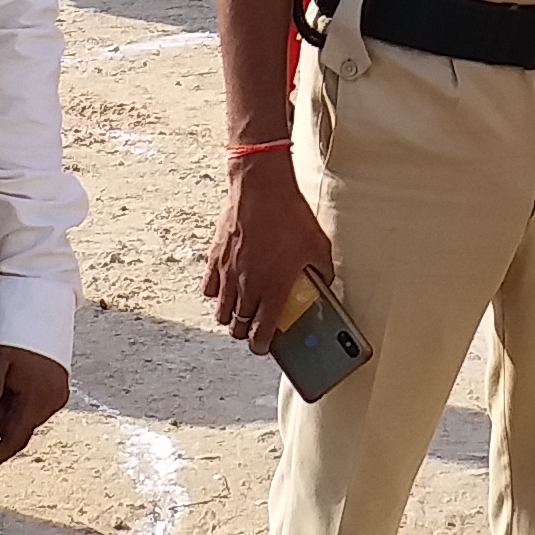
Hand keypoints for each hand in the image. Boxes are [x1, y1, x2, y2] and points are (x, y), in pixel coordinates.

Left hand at [0, 345, 67, 474]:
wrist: (40, 314)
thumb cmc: (13, 335)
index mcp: (36, 397)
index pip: (14, 439)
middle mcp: (53, 401)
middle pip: (17, 428)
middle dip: (0, 415)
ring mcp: (59, 397)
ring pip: (25, 419)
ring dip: (11, 408)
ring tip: (8, 377)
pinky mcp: (61, 392)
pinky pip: (35, 408)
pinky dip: (21, 402)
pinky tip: (18, 379)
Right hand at [204, 151, 335, 348]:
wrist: (262, 188)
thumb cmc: (289, 215)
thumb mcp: (318, 246)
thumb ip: (322, 271)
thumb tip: (324, 280)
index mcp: (274, 289)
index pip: (261, 332)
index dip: (261, 346)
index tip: (264, 347)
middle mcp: (248, 286)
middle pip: (238, 327)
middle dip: (246, 333)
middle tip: (254, 328)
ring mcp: (228, 273)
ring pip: (221, 312)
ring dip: (230, 317)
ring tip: (239, 311)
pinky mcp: (215, 258)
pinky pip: (209, 288)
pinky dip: (216, 294)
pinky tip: (225, 288)